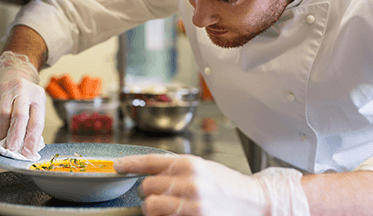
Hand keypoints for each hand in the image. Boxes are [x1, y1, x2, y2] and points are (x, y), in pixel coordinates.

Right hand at [0, 51, 45, 158]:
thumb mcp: (34, 103)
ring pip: (4, 116)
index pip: (36, 121)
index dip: (32, 140)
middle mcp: (23, 91)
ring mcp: (7, 90)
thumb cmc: (25, 93)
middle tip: (12, 151)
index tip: (28, 154)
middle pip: (19, 117)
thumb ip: (32, 123)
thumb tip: (28, 148)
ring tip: (5, 144)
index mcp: (37, 96)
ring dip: (3, 133)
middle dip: (15, 137)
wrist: (12, 70)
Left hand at [113, 154, 309, 215]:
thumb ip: (177, 169)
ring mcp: (191, 205)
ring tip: (169, 208)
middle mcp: (189, 182)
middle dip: (149, 193)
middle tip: (163, 195)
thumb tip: (147, 172)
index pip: (150, 161)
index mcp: (190, 164)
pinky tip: (177, 214)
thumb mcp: (203, 168)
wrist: (256, 204)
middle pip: (145, 188)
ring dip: (155, 208)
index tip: (117, 167)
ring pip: (150, 206)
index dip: (129, 164)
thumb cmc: (228, 187)